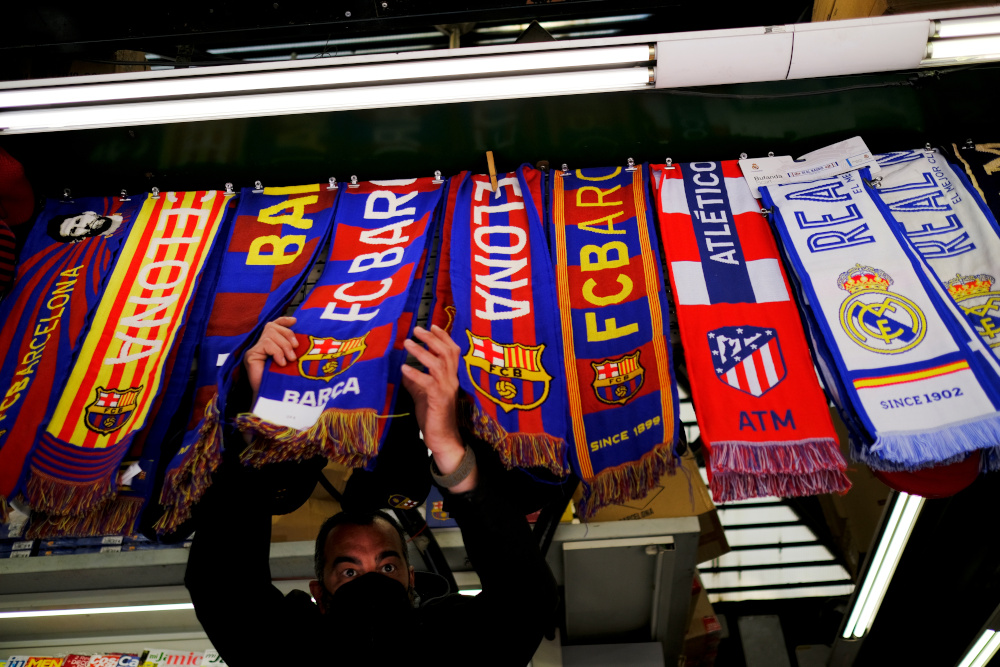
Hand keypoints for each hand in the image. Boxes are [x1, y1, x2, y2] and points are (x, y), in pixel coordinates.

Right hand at [244, 316, 298, 396]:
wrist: (271, 397)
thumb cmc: (282, 381)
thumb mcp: (290, 361)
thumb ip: (292, 349)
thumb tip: (302, 340)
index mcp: (270, 344)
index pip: (274, 325)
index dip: (283, 320)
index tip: (295, 321)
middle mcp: (260, 345)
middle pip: (272, 327)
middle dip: (287, 335)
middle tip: (295, 351)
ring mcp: (254, 349)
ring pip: (270, 334)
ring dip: (284, 346)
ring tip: (289, 360)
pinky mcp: (250, 355)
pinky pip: (266, 344)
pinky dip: (277, 352)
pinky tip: (281, 363)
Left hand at [401, 325, 474, 490]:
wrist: (443, 439)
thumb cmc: (434, 417)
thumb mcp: (423, 395)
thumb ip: (416, 381)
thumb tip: (404, 367)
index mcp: (450, 377)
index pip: (452, 351)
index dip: (443, 337)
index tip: (432, 324)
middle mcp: (452, 380)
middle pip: (447, 353)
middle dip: (432, 338)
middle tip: (417, 328)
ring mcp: (447, 390)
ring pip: (438, 364)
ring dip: (422, 352)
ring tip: (408, 342)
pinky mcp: (439, 400)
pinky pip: (428, 383)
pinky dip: (416, 374)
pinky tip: (404, 368)